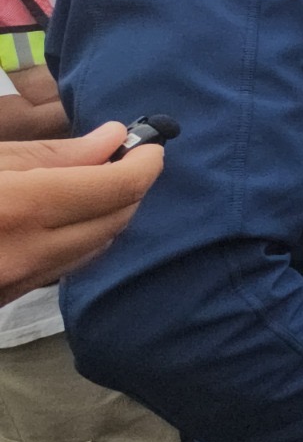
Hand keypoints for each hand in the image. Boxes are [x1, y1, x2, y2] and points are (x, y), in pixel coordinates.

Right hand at [0, 122, 163, 305]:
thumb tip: (112, 140)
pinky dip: (83, 240)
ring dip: (110, 215)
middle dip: (129, 187)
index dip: (143, 163)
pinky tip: (70, 219)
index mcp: (20, 208)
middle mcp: (27, 255)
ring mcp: (18, 285)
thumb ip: (49, 154)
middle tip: (124, 159)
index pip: (115, 189)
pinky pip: (67, 268)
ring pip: (97, 249)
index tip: (149, 146)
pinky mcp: (9, 301)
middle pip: (115, 221)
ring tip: (97, 184)